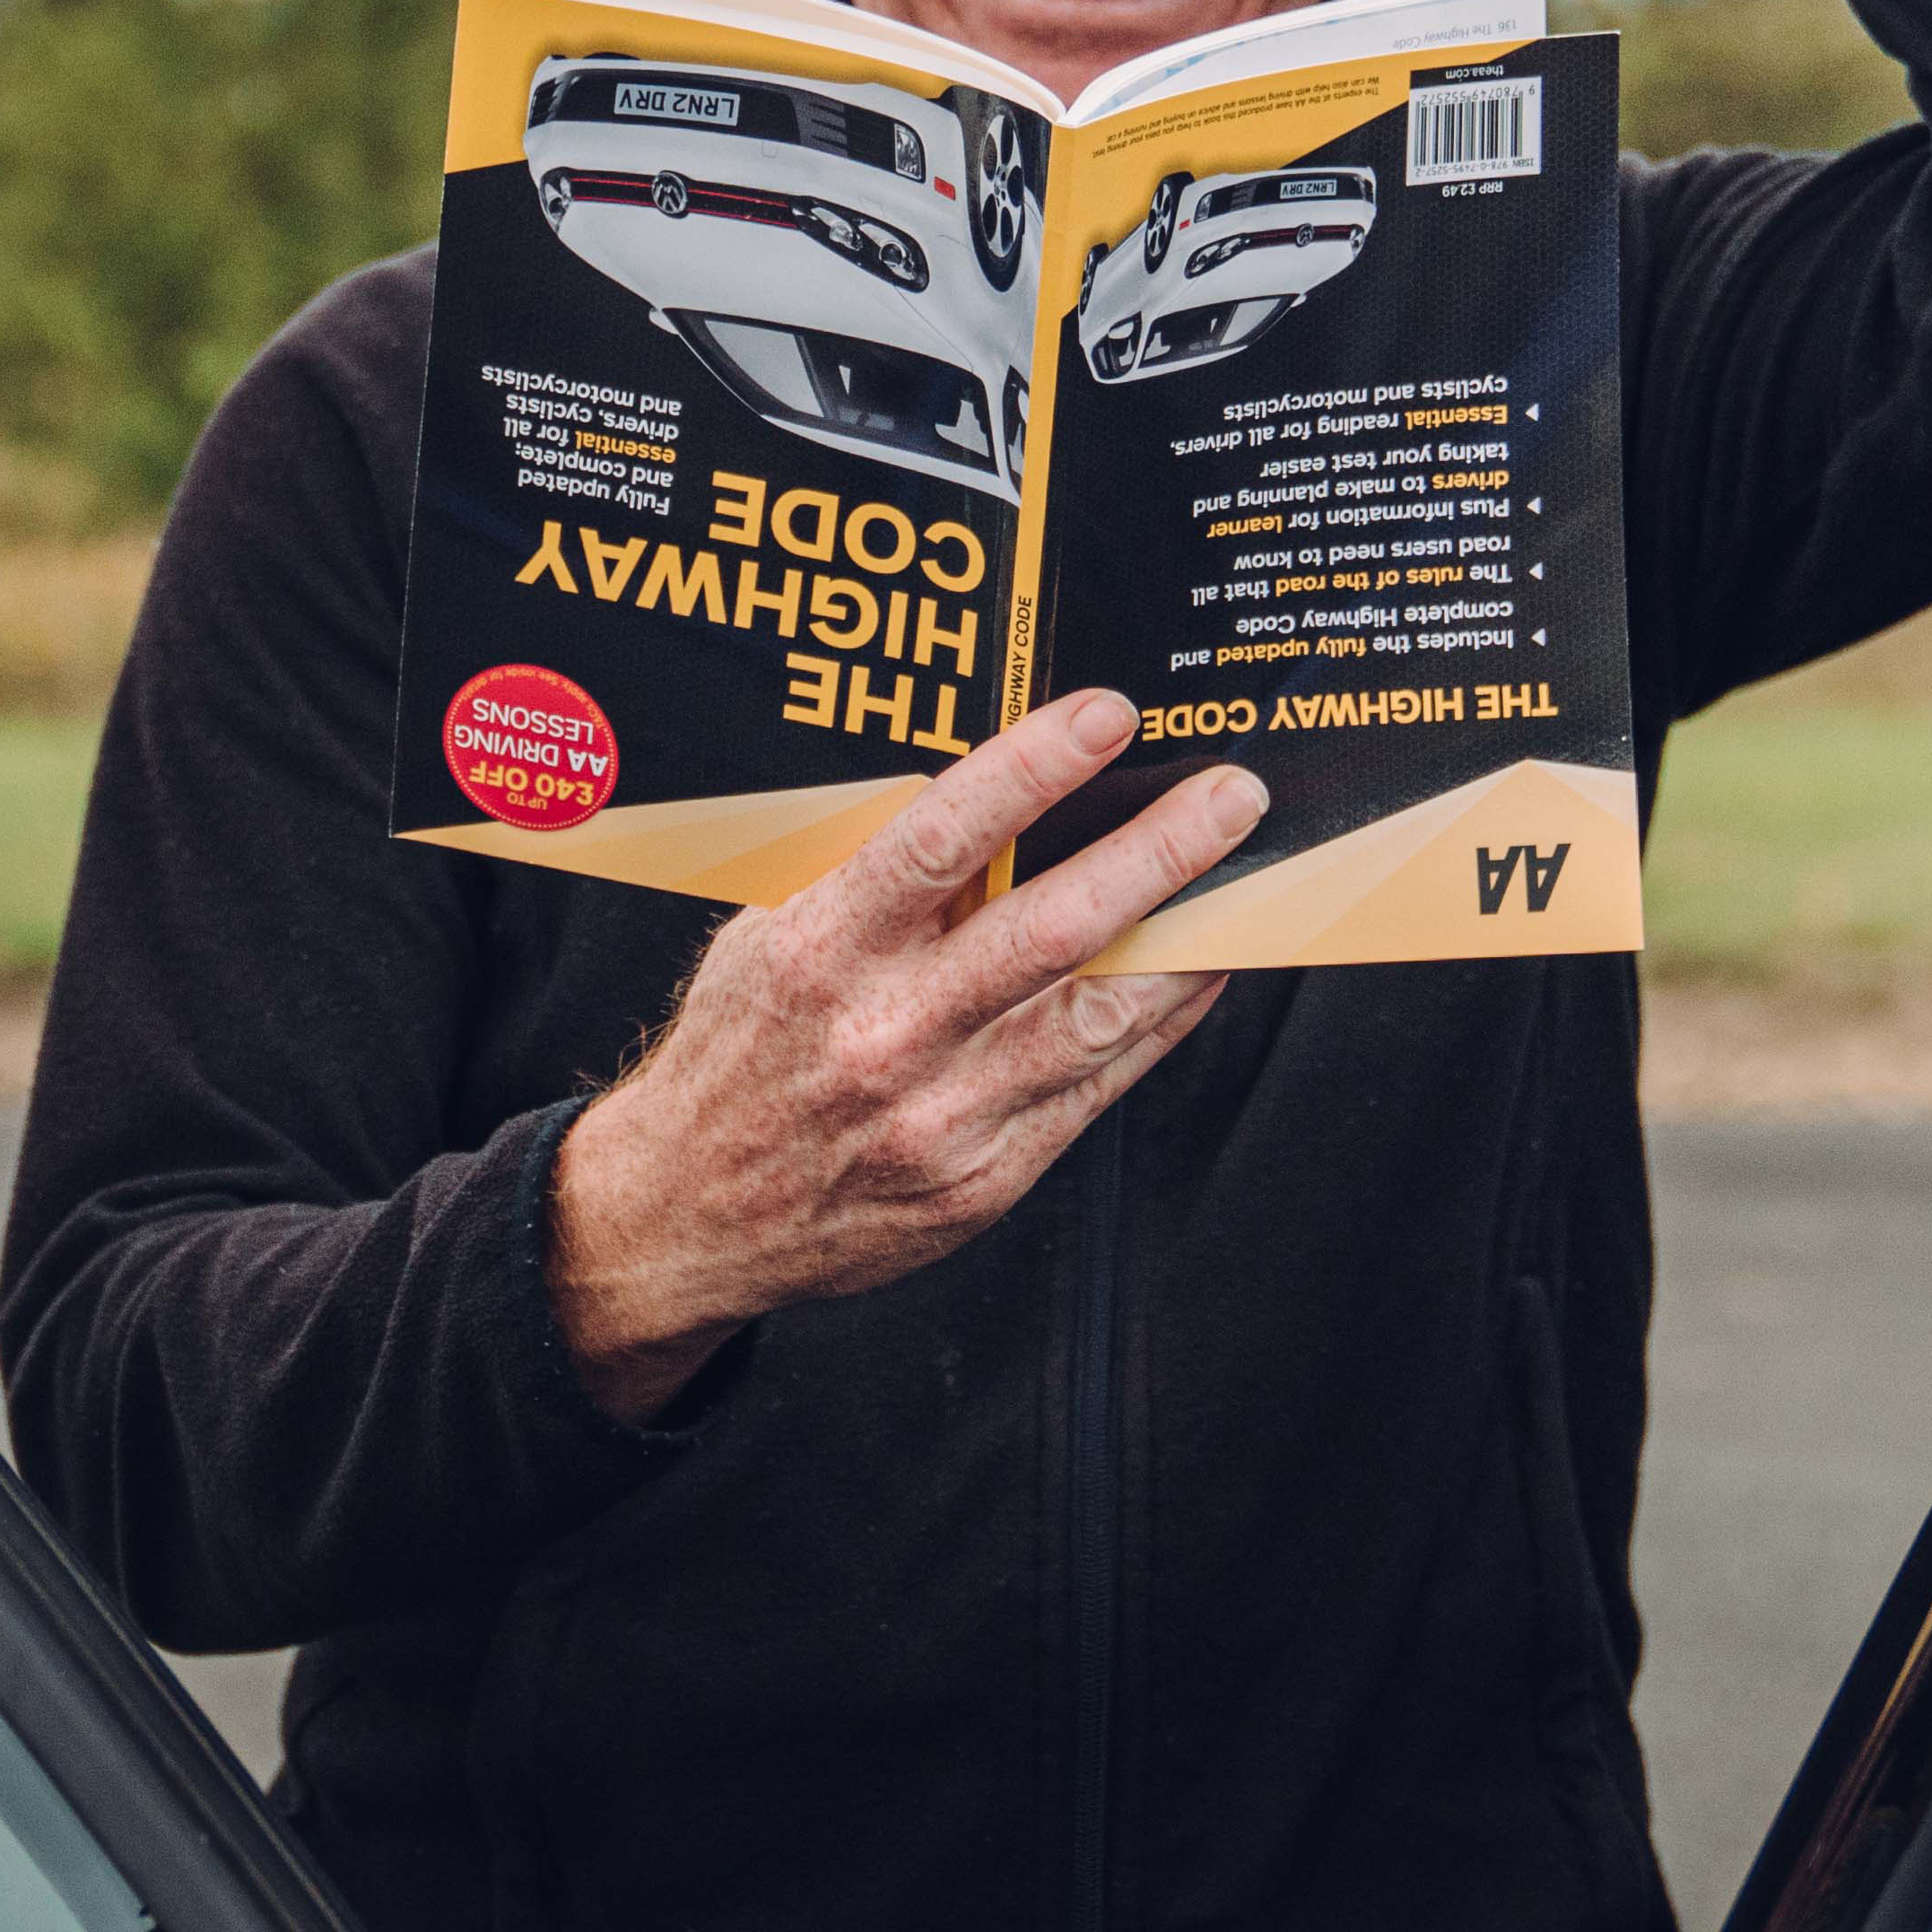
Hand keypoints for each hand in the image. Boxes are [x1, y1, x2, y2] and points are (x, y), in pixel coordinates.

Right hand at [551, 689, 1263, 1421]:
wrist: (686, 1216)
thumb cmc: (737, 1055)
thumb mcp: (767, 936)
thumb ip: (866, 875)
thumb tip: (988, 799)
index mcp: (820, 952)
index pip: (941, 839)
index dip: (1033, 768)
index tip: (1106, 716)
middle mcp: (884, 1034)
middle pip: (1049, 929)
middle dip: (1157, 853)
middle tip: (1231, 798)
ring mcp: (940, 1116)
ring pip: (1094, 1017)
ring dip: (1184, 942)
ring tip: (1244, 887)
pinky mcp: (982, 1182)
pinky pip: (1095, 1088)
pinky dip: (1159, 1024)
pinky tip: (1195, 974)